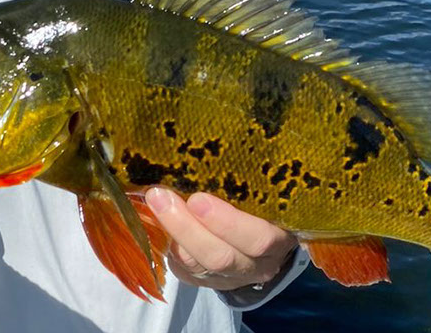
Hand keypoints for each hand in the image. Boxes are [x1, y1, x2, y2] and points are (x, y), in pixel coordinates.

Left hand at [145, 188, 297, 291]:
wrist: (262, 248)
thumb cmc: (264, 208)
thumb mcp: (267, 196)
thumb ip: (249, 183)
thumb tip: (207, 150)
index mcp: (278, 240)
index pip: (258, 239)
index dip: (227, 222)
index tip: (198, 198)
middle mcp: (255, 266)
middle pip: (220, 257)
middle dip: (187, 227)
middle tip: (162, 196)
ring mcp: (228, 278)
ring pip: (197, 265)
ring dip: (171, 231)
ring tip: (154, 201)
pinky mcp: (203, 281)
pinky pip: (182, 269)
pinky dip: (166, 243)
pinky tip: (152, 217)